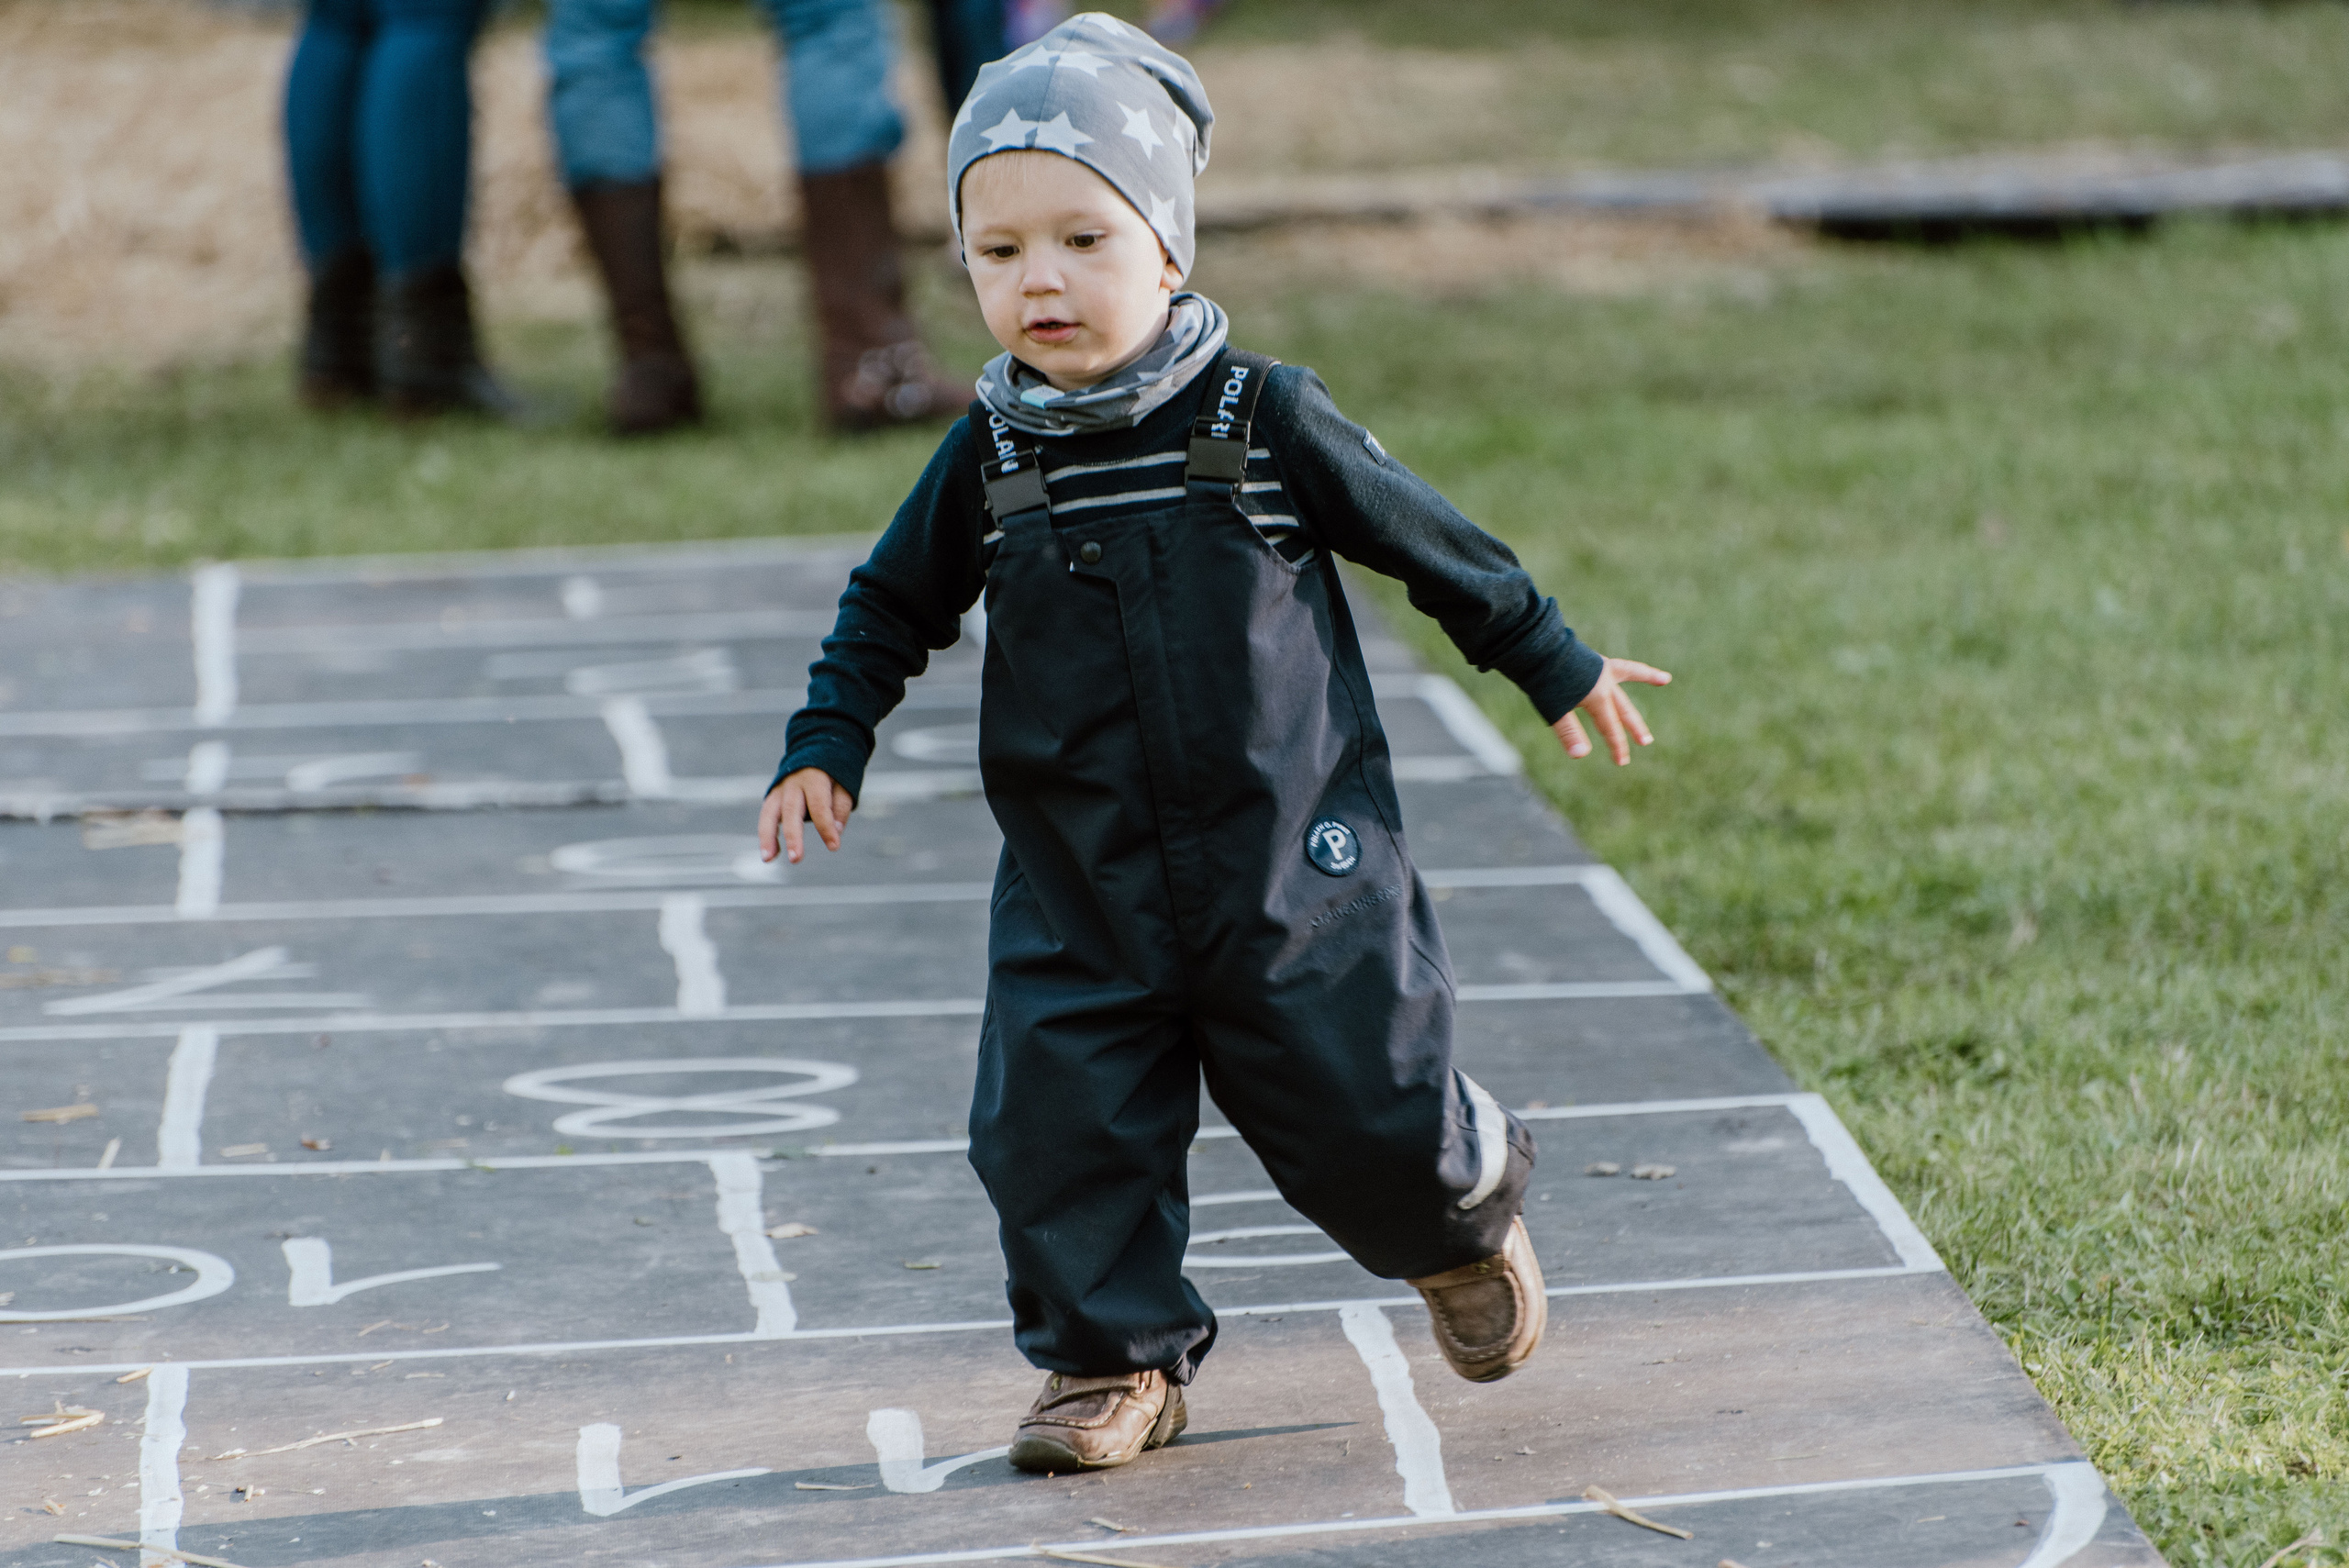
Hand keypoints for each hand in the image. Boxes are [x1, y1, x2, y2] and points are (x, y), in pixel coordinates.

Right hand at [759, 768, 852, 863]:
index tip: (834, 846)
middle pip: (791, 811)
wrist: (815, 748)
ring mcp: (780, 790)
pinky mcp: (772, 797)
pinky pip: (766, 817)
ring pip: (770, 814)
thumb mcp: (844, 783)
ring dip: (768, 838)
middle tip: (796, 858)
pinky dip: (767, 835)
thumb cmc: (833, 772)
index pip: (819, 806)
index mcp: (814, 778)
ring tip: (768, 858)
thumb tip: (836, 831)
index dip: (826, 827)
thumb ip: (841, 806)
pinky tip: (770, 855)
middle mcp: (793, 783)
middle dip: (792, 836)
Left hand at [1553, 657, 1670, 764]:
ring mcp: (1601, 668)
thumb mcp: (1555, 710)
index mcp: (1597, 696)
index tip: (1622, 762)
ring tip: (1664, 678)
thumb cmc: (1544, 681)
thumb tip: (1581, 756)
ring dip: (1647, 678)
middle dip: (1633, 727)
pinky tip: (1635, 658)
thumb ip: (1570, 732)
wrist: (1537, 649)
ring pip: (1629, 675)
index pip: (1610, 727)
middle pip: (1622, 709)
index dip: (1616, 746)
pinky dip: (1629, 663)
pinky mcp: (1595, 660)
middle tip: (1646, 742)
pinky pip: (1618, 662)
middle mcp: (1605, 682)